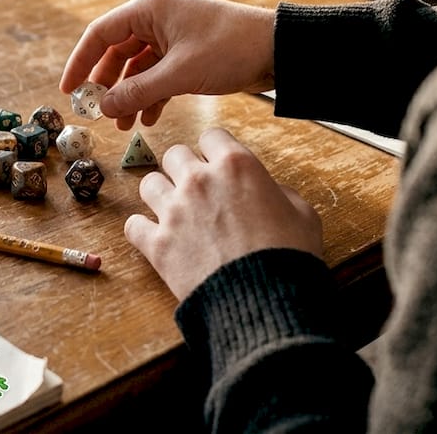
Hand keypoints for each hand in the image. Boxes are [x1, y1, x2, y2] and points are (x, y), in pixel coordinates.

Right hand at [60, 0, 275, 129]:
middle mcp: (156, 19)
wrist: (277, 50)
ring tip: (124, 125)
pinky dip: (150, 96)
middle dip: (107, 86)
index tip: (70, 90)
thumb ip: (137, 91)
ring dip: (129, 96)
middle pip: (116, 53)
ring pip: (137, 68)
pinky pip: (158, 75)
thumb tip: (104, 107)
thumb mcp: (179, 74)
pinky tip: (147, 118)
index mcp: (149, 10)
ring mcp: (172, 36)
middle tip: (98, 114)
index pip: (100, 34)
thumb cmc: (230, 48)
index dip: (80, 62)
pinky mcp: (187, 53)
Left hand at [124, 128, 322, 302]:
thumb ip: (280, 193)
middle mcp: (200, 181)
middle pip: (174, 154)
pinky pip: (133, 225)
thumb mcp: (302, 214)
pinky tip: (156, 237)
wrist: (265, 301)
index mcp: (236, 166)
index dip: (215, 150)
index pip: (211, 136)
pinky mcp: (157, 244)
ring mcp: (174, 211)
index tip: (217, 163)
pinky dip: (142, 231)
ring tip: (173, 211)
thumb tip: (269, 192)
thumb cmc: (288, 258)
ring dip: (160, 194)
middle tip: (196, 189)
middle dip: (184, 169)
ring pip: (149, 183)